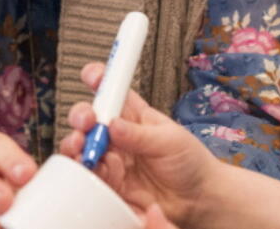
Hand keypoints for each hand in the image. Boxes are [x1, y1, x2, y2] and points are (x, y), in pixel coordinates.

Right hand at [58, 63, 218, 228]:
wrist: (201, 201)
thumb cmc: (191, 163)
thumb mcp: (170, 141)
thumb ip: (140, 135)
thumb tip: (113, 124)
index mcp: (134, 116)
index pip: (112, 92)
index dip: (99, 80)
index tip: (92, 76)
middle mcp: (118, 136)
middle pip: (88, 120)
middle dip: (81, 116)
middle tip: (87, 123)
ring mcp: (112, 161)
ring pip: (83, 149)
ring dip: (78, 146)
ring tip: (87, 151)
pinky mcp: (111, 185)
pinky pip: (91, 178)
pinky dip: (89, 174)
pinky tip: (100, 172)